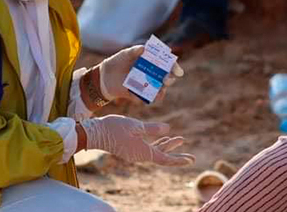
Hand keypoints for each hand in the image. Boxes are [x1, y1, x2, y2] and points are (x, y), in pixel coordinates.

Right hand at [81, 115, 195, 165]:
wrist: (95, 133)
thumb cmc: (115, 128)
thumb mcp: (136, 126)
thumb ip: (153, 129)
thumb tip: (168, 129)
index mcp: (143, 152)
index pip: (165, 159)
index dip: (178, 160)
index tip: (191, 160)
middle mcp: (140, 155)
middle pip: (162, 156)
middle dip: (176, 154)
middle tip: (191, 156)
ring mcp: (135, 152)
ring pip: (156, 151)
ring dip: (168, 146)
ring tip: (180, 140)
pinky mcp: (131, 148)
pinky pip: (148, 148)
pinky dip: (158, 143)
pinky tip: (163, 137)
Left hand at [97, 45, 183, 102]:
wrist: (104, 77)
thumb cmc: (117, 62)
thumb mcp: (125, 54)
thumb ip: (135, 51)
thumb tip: (144, 49)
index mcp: (152, 63)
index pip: (167, 64)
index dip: (174, 67)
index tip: (177, 71)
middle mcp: (152, 75)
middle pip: (166, 78)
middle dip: (169, 79)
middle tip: (167, 79)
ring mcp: (146, 85)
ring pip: (160, 90)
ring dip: (162, 91)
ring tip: (160, 91)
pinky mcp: (139, 95)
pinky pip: (148, 99)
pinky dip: (151, 99)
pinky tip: (150, 97)